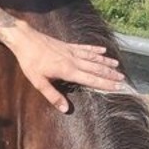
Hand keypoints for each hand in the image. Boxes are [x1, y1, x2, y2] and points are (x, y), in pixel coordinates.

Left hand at [5, 22, 125, 112]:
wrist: (25, 40)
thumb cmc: (30, 62)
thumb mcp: (39, 83)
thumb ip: (53, 96)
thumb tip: (65, 109)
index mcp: (68, 71)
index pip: (91, 79)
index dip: (105, 84)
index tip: (118, 87)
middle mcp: (73, 60)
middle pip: (96, 68)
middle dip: (110, 74)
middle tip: (123, 79)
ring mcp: (72, 51)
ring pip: (93, 57)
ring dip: (106, 62)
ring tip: (118, 66)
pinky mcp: (68, 45)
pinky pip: (85, 48)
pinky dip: (95, 49)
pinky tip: (103, 50)